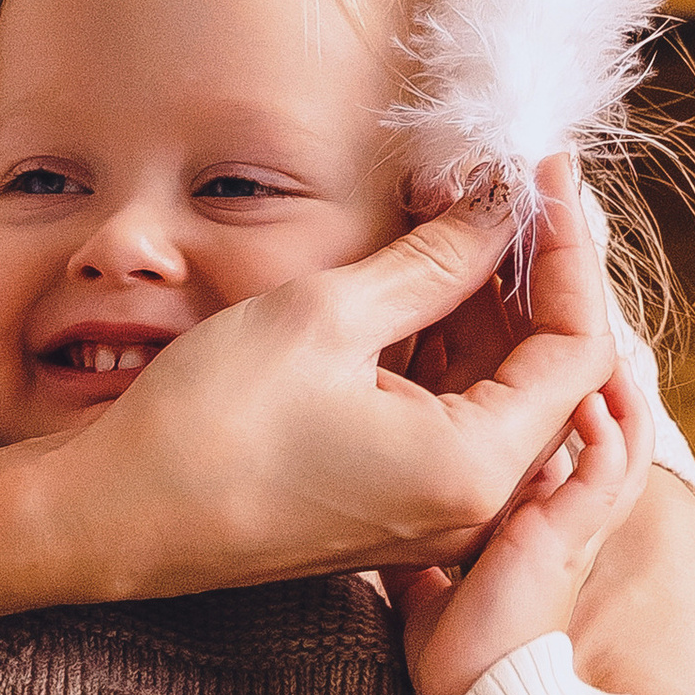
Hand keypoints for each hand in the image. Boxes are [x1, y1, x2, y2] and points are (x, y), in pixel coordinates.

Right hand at [0, 194, 618, 631]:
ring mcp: (434, 512)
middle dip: (525, 269)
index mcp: (475, 469)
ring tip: (440, 213)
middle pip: (547, 370)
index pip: (578, 348)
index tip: (540, 176)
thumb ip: (434, 259)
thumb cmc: (209, 427)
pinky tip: (408, 276)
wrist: (115, 517)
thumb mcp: (327, 315)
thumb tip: (499, 204)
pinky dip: (443, 344)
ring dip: (480, 300)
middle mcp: (472, 505)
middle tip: (486, 184)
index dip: (570, 252)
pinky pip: (451, 414)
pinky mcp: (394, 504)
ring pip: (498, 389)